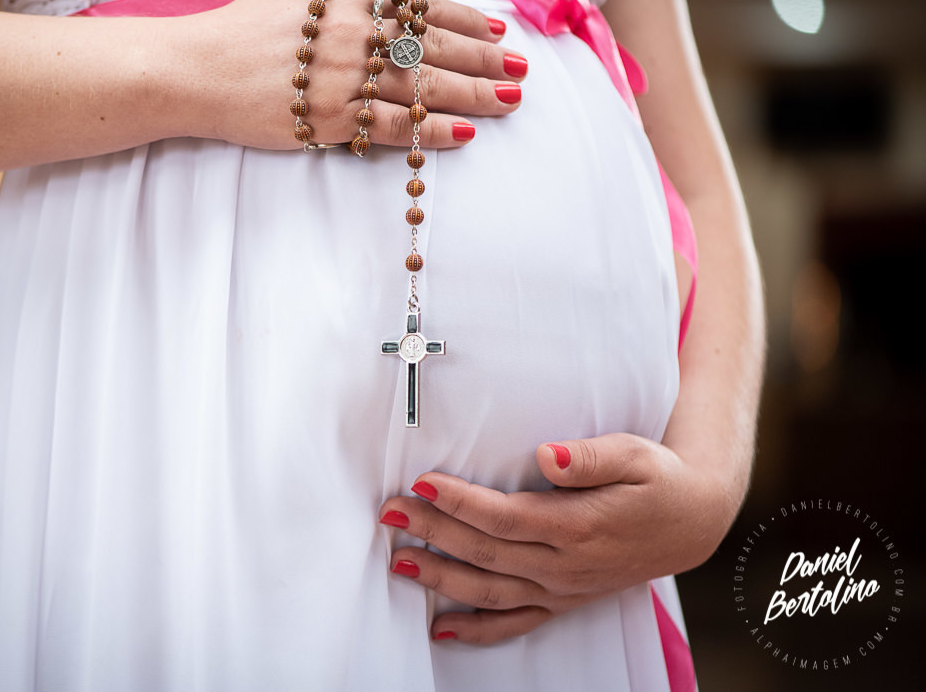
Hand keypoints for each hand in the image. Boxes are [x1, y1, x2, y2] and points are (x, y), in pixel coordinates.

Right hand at [186, 0, 527, 150]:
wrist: (201, 70)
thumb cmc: (248, 26)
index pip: (425, 7)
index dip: (467, 19)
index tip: (497, 31)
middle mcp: (356, 35)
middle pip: (435, 46)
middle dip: (485, 58)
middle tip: (520, 69)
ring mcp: (347, 80)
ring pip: (424, 86)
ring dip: (473, 94)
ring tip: (509, 101)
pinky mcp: (333, 120)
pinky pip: (395, 127)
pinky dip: (431, 131)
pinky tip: (462, 134)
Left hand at [377, 433, 736, 644]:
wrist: (693, 521)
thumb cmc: (658, 479)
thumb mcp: (635, 454)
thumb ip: (590, 456)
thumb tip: (548, 456)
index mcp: (578, 526)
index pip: (505, 517)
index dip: (460, 502)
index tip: (421, 483)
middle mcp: (566, 564)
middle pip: (487, 552)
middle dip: (434, 533)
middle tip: (391, 512)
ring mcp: (563, 588)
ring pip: (492, 590)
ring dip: (441, 579)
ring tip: (399, 562)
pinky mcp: (564, 600)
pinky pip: (516, 623)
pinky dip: (478, 630)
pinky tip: (442, 629)